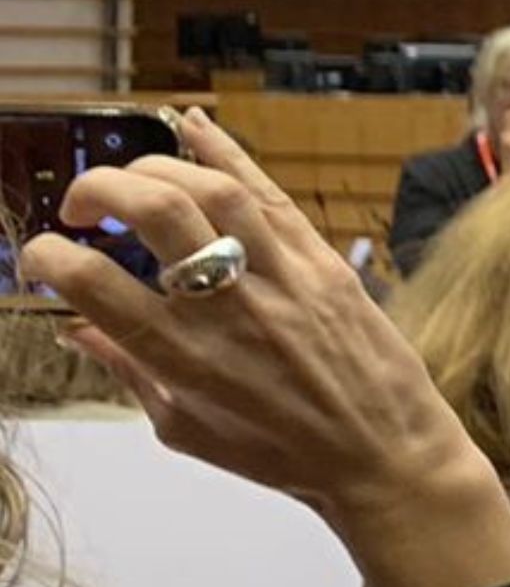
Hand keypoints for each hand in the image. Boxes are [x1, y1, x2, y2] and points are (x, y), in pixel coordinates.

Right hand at [24, 108, 509, 586]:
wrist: (388, 461)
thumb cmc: (286, 456)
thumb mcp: (186, 429)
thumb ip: (128, 372)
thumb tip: (76, 326)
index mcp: (183, 357)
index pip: (90, 281)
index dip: (48, 256)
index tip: (45, 257)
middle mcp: (231, 310)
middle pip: (153, 210)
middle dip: (98, 188)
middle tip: (84, 208)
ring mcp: (283, 280)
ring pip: (212, 188)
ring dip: (157, 168)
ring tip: (135, 183)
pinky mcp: (325, 265)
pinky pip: (271, 193)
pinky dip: (226, 151)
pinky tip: (191, 125)